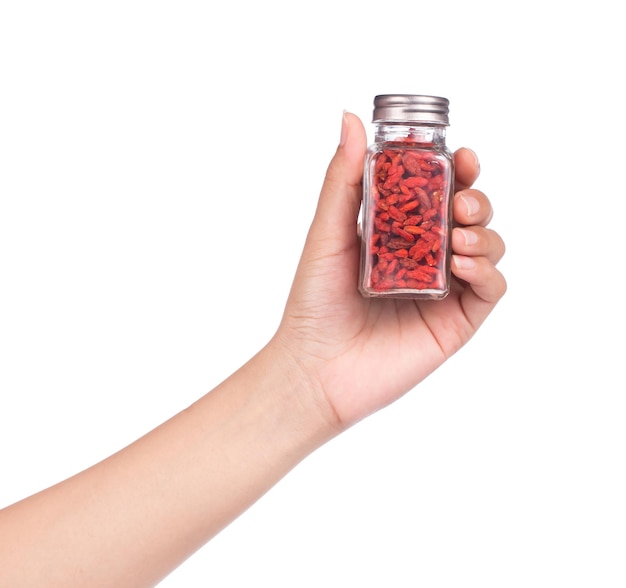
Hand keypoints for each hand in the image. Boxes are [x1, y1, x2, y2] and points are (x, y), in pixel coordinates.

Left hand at [272, 112, 505, 429]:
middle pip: (472, 214)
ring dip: (483, 233)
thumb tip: (350, 117)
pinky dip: (486, 270)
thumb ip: (344, 179)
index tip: (462, 156)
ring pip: (488, 246)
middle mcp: (427, 257)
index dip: (459, 169)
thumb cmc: (315, 302)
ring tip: (456, 239)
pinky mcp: (456, 321)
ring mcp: (444, 289)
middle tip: (462, 203)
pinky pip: (490, 288)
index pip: (441, 191)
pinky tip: (462, 265)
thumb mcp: (328, 233)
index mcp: (400, 231)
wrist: (316, 369)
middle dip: (477, 200)